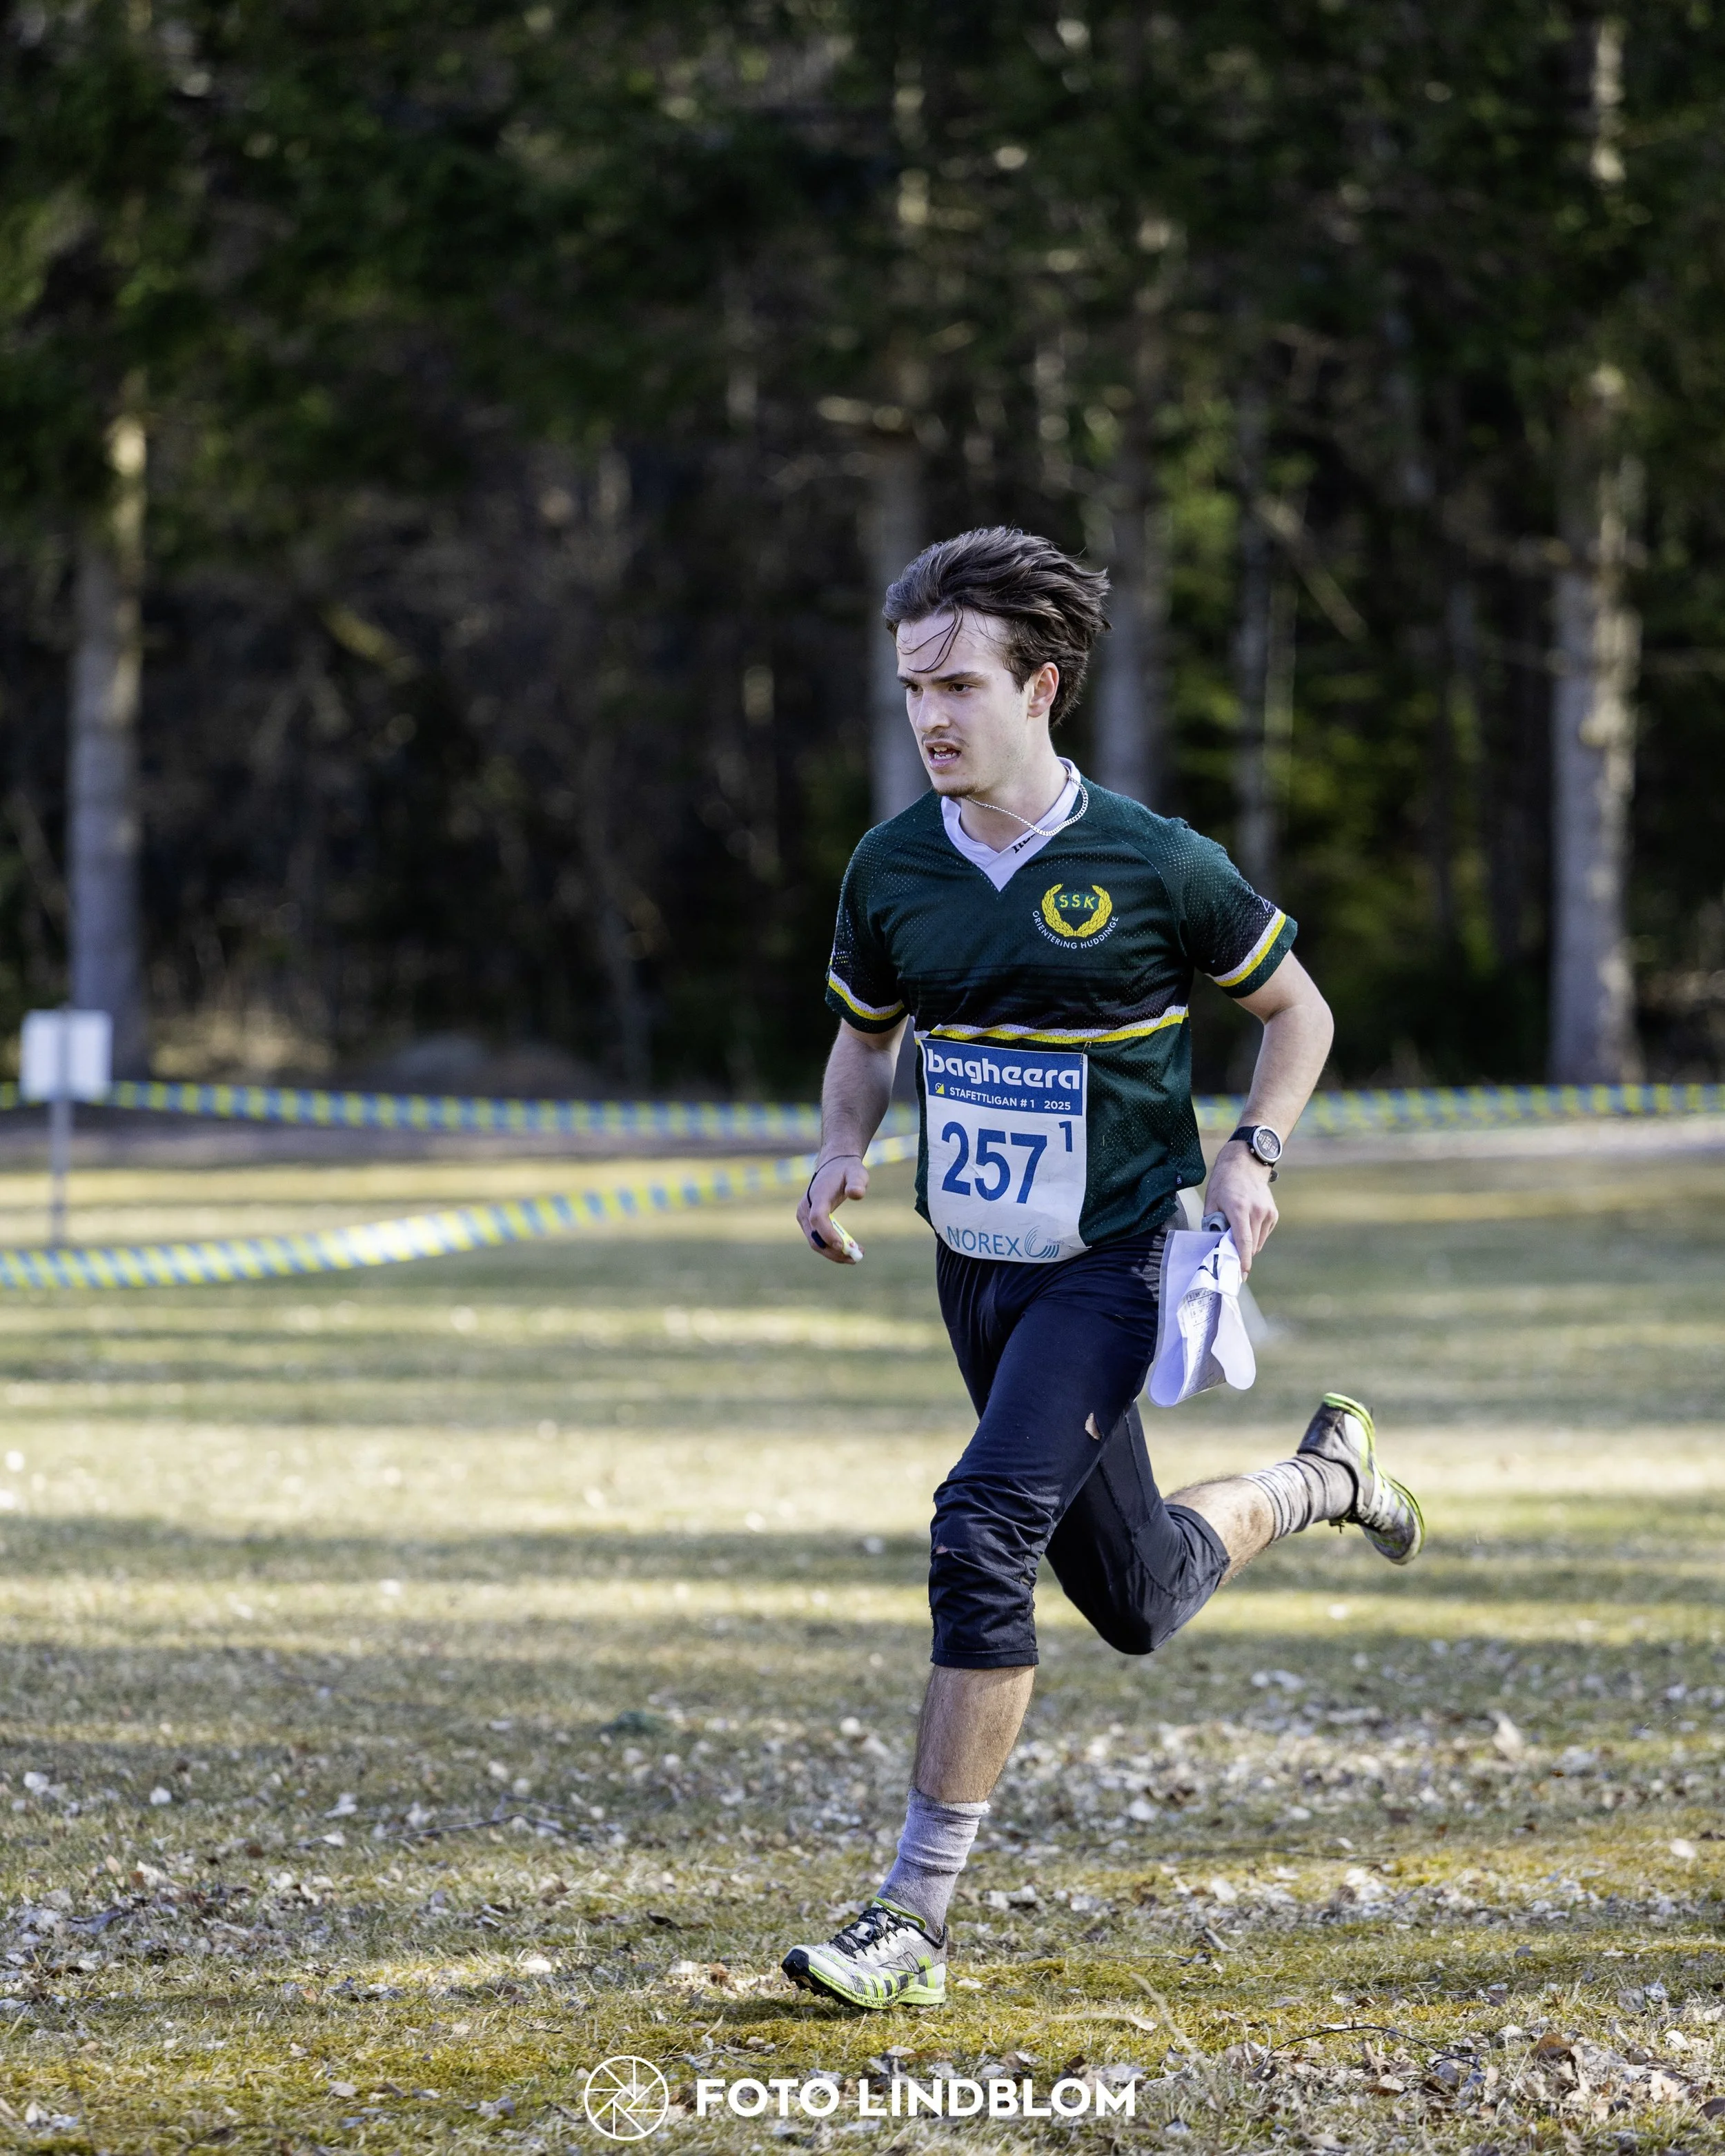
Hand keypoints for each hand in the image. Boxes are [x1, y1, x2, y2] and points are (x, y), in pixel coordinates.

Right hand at [797, 1154, 868, 1262]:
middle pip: (815, 1237)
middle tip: (855, 1257)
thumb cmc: (847, 1170)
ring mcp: (804, 1217)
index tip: (843, 1246)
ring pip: (815, 1243)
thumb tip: (856, 1194)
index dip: (827, 1233)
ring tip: (856, 1256)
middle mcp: (805, 1208)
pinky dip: (831, 1248)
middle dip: (834, 1251)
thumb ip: (857, 1183)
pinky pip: (817, 1240)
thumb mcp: (857, 1173)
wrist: (833, 1165)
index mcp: (817, 1196)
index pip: (818, 1218)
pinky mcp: (807, 1223)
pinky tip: (848, 1250)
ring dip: (834, 1253)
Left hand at [1203, 1140, 1277, 1275]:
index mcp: (1239, 1209)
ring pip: (1259, 1242)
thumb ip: (1213, 1223)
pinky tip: (1247, 1227)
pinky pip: (1264, 1234)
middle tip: (1230, 1259)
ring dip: (1249, 1245)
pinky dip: (1255, 1236)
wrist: (1245, 1164)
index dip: (1243, 1260)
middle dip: (1242, 1255)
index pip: (1243, 1241)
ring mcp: (1268, 1212)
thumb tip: (1215, 1243)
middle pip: (1252, 1245)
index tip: (1241, 1274)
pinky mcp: (1273, 1213)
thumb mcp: (1211, 1202)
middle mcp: (1257, 1211)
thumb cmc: (1224, 1183)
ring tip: (1237, 1237)